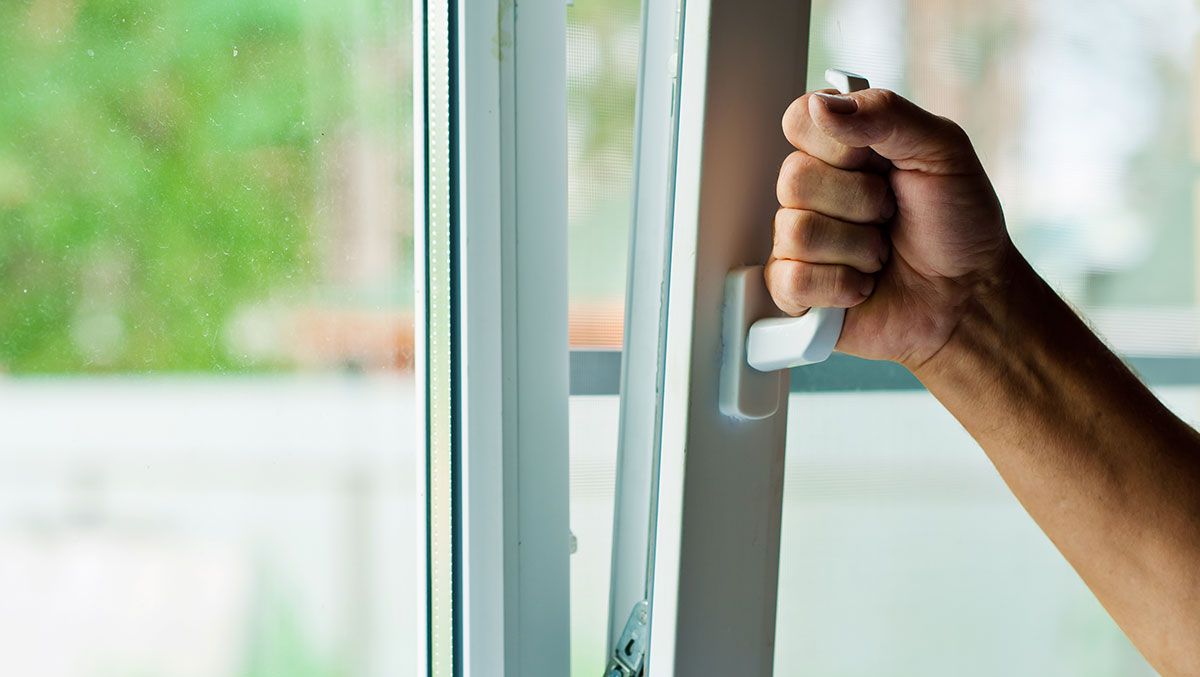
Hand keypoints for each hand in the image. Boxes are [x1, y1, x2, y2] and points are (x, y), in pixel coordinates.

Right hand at [768, 88, 1010, 368]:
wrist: (971, 295)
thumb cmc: (960, 223)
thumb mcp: (942, 150)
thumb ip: (886, 113)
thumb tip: (820, 103)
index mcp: (842, 148)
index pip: (799, 120)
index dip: (838, 145)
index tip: (881, 162)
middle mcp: (814, 191)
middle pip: (793, 179)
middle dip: (860, 203)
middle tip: (891, 215)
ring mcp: (800, 242)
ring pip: (796, 232)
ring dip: (857, 249)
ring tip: (882, 255)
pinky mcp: (796, 291)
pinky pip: (791, 281)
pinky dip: (840, 286)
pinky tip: (862, 286)